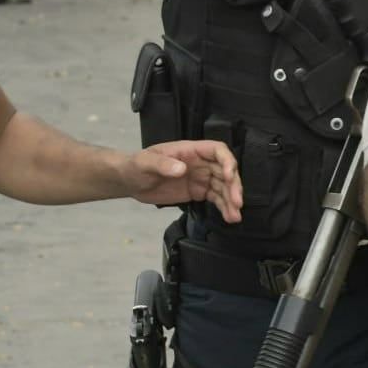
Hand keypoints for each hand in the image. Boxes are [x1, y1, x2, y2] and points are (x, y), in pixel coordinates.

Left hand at [121, 140, 243, 219]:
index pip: (217, 150)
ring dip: (231, 200)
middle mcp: (200, 163)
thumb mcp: (146, 162)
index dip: (227, 161)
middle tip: (237, 202)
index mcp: (191, 150)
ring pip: (223, 187)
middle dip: (234, 186)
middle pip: (225, 170)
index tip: (230, 176)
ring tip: (235, 216)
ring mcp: (200, 178)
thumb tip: (181, 169)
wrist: (131, 181)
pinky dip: (223, 207)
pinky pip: (215, 198)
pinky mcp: (197, 192)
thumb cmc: (137, 166)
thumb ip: (162, 164)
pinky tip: (229, 218)